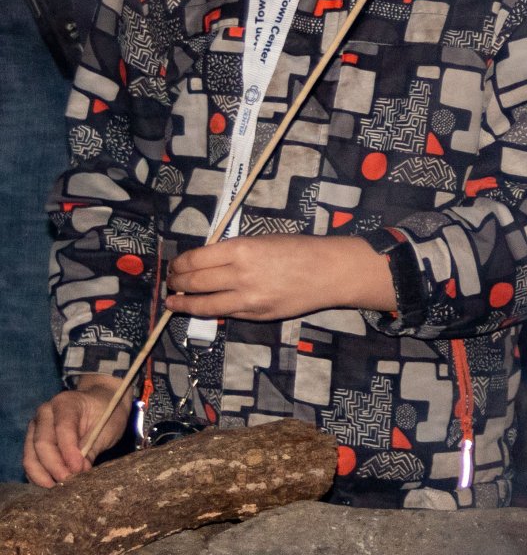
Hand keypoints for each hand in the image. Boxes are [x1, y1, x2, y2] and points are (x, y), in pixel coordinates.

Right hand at [24, 378, 127, 485]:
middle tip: (69, 482)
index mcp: (66, 403)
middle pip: (42, 444)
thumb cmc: (106, 414)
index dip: (68, 452)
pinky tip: (51, 484)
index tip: (78, 470)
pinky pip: (31, 461)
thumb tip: (77, 472)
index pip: (62, 429)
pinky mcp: (32, 440)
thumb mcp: (107, 428)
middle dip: (54, 467)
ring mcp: (36, 426)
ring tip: (58, 488)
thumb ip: (91, 449)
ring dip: (42, 475)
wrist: (100, 402)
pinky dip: (38, 475)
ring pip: (31, 455)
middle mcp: (45, 413)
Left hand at [165, 235, 396, 322]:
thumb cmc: (299, 248)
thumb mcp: (263, 240)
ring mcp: (246, 298)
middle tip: (170, 282)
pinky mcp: (255, 315)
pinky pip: (224, 313)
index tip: (174, 265)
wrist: (328, 271)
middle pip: (193, 281)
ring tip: (173, 302)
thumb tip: (206, 262)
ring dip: (182, 303)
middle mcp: (239, 274)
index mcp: (241, 249)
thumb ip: (235, 252)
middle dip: (176, 282)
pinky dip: (208, 311)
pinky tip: (199, 309)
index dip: (179, 263)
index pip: (195, 258)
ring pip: (202, 304)